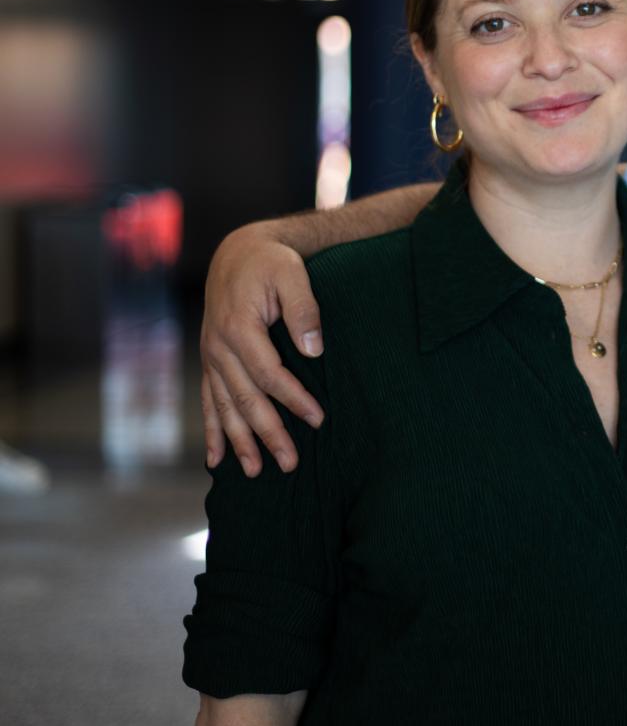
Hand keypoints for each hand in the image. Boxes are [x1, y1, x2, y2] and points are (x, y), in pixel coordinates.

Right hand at [199, 222, 324, 474]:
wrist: (237, 253)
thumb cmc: (270, 262)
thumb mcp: (291, 273)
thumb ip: (304, 308)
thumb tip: (314, 349)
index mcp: (239, 327)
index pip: (269, 373)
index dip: (293, 399)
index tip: (318, 419)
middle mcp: (218, 347)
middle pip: (245, 399)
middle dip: (268, 433)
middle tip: (291, 463)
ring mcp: (211, 356)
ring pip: (224, 407)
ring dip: (240, 441)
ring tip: (256, 472)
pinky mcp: (211, 361)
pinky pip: (209, 401)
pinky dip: (212, 431)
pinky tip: (216, 459)